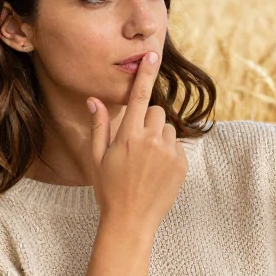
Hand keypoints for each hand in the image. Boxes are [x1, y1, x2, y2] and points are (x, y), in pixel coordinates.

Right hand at [86, 51, 187, 231]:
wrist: (130, 221)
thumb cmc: (109, 189)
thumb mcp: (97, 157)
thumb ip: (98, 125)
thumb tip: (93, 99)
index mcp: (128, 136)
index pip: (139, 96)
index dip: (146, 73)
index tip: (153, 54)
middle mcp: (151, 140)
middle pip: (157, 111)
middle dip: (149, 120)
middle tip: (137, 143)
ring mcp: (169, 153)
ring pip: (169, 128)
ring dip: (160, 137)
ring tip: (146, 161)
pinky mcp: (182, 164)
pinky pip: (178, 146)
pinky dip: (169, 153)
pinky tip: (156, 171)